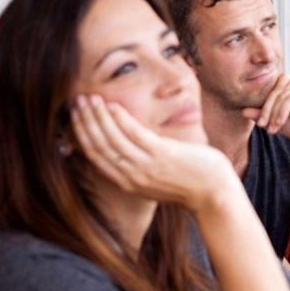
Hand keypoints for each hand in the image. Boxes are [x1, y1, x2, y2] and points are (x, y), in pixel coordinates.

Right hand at [71, 94, 234, 209]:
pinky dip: (120, 119)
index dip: (82, 135)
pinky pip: (134, 134)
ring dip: (97, 117)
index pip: (95, 156)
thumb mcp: (156, 176)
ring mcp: (146, 167)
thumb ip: (139, 164)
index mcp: (127, 182)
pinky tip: (112, 105)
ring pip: (111, 139)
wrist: (214, 192)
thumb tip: (127, 143)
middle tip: (76, 102)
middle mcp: (132, 176)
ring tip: (89, 99)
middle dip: (84, 122)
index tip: (75, 116)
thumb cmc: (189, 180)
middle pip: (98, 147)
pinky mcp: (162, 156)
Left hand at [240, 74, 289, 154]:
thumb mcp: (279, 124)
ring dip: (274, 111)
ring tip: (272, 127)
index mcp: (289, 90)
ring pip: (282, 93)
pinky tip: (281, 123)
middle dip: (266, 109)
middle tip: (262, 125)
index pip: (270, 90)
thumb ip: (263, 116)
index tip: (259, 124)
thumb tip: (243, 110)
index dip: (262, 106)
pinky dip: (283, 111)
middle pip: (274, 89)